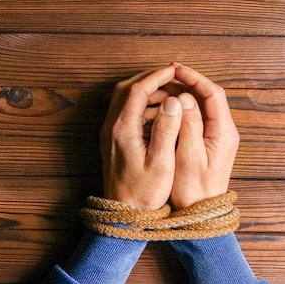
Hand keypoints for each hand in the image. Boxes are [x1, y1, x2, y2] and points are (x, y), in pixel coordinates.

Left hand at [100, 64, 182, 209]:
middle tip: (172, 76)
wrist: (122, 213)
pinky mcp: (112, 140)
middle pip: (126, 89)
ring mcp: (109, 133)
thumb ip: (167, 129)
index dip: (156, 76)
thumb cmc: (144, 192)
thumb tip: (174, 101)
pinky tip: (160, 113)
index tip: (175, 70)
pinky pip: (124, 112)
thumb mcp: (161, 162)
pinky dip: (141, 105)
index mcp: (123, 129)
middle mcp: (112, 127)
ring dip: (145, 91)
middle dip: (149, 78)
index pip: (137, 90)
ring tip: (170, 93)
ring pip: (123, 99)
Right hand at [168, 63, 239, 208]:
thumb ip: (189, 126)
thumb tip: (184, 98)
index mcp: (223, 132)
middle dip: (187, 82)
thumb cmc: (194, 190)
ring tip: (161, 87)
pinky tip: (166, 107)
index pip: (212, 93)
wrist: (201, 213)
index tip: (174, 69)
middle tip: (165, 74)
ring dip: (183, 94)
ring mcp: (217, 137)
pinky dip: (181, 108)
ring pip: (201, 105)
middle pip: (208, 96)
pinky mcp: (208, 143)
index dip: (193, 78)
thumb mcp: (188, 157)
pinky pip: (196, 117)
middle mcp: (224, 131)